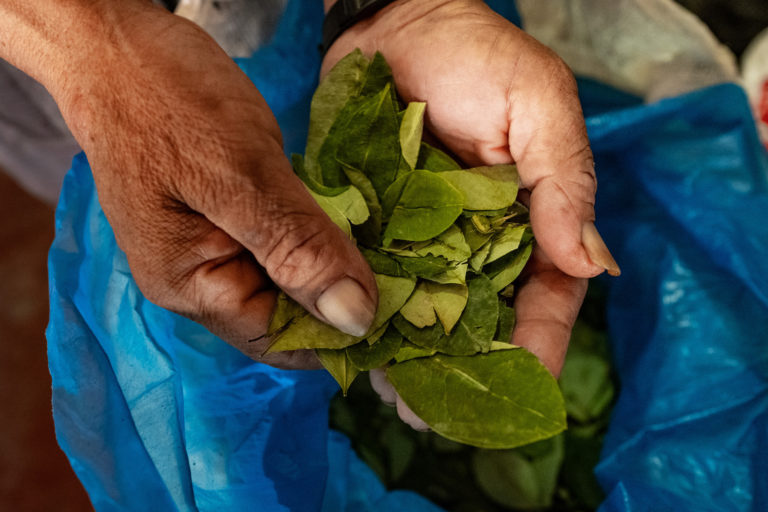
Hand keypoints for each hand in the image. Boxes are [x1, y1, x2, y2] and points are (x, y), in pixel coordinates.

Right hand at [4, 1, 378, 367]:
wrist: (118, 46)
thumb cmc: (168, 101)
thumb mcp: (241, 174)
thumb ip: (298, 249)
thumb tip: (356, 320)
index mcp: (193, 288)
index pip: (282, 342)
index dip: (344, 334)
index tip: (405, 311)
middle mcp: (199, 282)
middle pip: (287, 315)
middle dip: (344, 296)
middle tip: (409, 271)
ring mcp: (210, 250)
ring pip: (288, 279)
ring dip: (335, 265)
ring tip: (392, 247)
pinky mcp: (224, 219)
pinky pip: (280, 245)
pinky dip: (316, 236)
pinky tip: (353, 219)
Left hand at [323, 0, 618, 425]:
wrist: (390, 25)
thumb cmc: (475, 56)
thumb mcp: (538, 106)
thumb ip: (564, 180)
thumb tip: (592, 264)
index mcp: (533, 216)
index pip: (547, 293)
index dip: (537, 342)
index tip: (519, 385)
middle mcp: (481, 237)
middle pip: (485, 318)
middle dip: (467, 369)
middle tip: (437, 412)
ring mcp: (429, 236)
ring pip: (430, 312)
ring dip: (416, 358)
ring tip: (397, 399)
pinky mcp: (380, 225)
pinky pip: (380, 281)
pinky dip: (373, 317)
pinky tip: (359, 351)